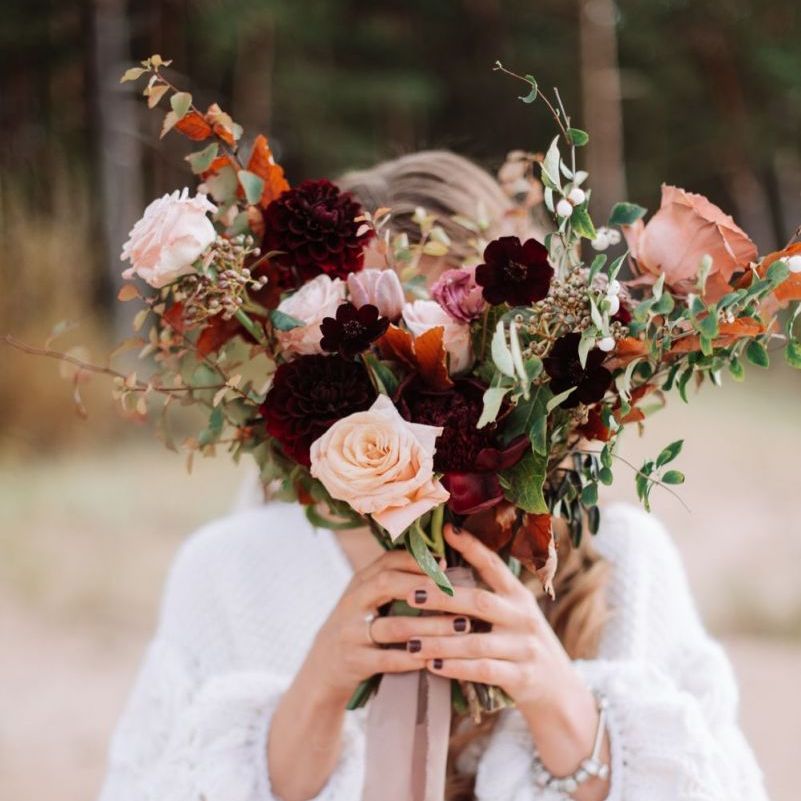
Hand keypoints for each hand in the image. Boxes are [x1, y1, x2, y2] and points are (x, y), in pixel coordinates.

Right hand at [305, 547, 464, 705]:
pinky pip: (388, 659)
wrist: (322, 670)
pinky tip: (437, 657)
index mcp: (359, 583)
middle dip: (426, 587)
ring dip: (431, 626)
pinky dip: (414, 657)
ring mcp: (350, 632)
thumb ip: (392, 582)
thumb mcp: (365, 600)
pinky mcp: (354, 661)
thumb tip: (441, 564)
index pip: (387, 561)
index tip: (447, 564)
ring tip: (461, 626)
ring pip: (395, 625)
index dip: (418, 561)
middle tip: (457, 593)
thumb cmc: (356, 629)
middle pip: (388, 584)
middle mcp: (352, 603)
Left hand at [405, 524, 609, 798]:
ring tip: (411, 640)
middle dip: (442, 598)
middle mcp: (523, 616)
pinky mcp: (522, 676)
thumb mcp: (515, 614)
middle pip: (479, 601)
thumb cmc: (523, 644)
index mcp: (518, 596)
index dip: (471, 547)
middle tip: (410, 594)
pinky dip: (456, 668)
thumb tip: (444, 573)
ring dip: (440, 641)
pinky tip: (432, 666)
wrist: (559, 690)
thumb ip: (488, 596)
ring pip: (476, 641)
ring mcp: (524, 647)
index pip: (493, 565)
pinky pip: (483, 670)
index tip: (446, 529)